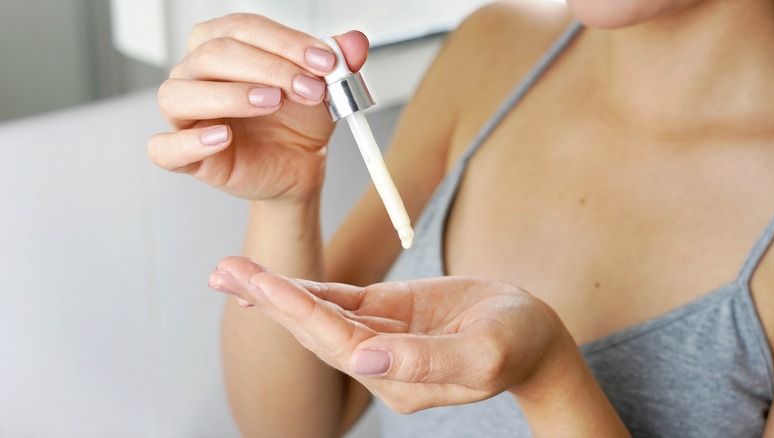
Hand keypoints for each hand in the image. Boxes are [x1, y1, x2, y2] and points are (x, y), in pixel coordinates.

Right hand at [148, 14, 368, 202]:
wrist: (298, 165)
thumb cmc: (297, 121)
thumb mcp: (323, 88)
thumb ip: (337, 62)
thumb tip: (354, 43)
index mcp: (222, 45)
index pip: (243, 28)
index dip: (285, 41)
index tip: (325, 60)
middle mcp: (195, 74)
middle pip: (214, 54)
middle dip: (269, 68)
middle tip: (309, 88)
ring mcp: (184, 114)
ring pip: (179, 93)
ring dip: (229, 95)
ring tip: (271, 102)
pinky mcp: (184, 155)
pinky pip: (165, 147)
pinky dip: (190, 141)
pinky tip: (223, 136)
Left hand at [208, 257, 567, 413]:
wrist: (531, 336)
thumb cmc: (518, 343)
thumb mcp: (483, 353)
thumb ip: (426, 363)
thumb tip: (363, 363)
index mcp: (397, 378)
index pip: (337, 343)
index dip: (299, 311)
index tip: (261, 283)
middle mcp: (377, 363)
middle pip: (313, 330)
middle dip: (269, 298)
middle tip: (224, 271)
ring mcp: (378, 338)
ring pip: (318, 314)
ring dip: (275, 292)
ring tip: (231, 270)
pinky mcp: (384, 315)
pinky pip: (338, 301)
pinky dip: (305, 289)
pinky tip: (271, 282)